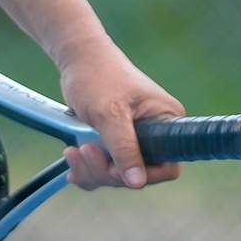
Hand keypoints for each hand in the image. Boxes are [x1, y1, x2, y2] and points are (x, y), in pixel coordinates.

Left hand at [53, 34, 185, 190]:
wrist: (77, 58)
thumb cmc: (98, 76)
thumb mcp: (111, 114)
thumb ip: (124, 149)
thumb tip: (137, 183)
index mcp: (166, 120)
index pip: (168, 166)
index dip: (144, 175)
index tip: (116, 169)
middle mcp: (154, 132)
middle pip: (138, 175)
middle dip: (106, 170)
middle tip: (84, 150)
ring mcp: (133, 139)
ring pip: (117, 175)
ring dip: (91, 169)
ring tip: (72, 150)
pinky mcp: (113, 142)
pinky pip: (104, 168)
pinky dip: (86, 167)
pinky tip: (71, 157)